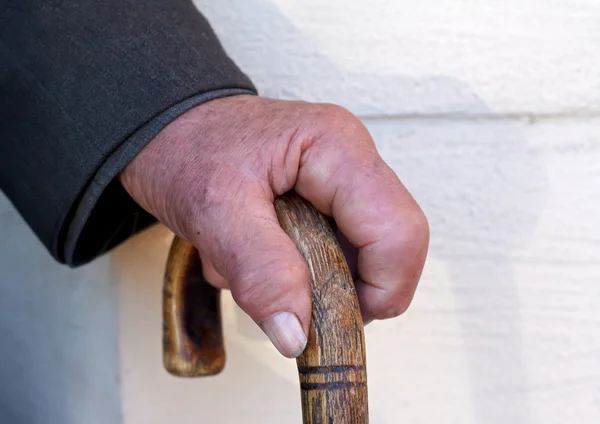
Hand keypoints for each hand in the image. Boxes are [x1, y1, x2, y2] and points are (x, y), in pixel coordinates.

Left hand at [119, 95, 428, 357]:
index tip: (332, 321)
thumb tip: (297, 335)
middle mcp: (351, 161)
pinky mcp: (326, 199)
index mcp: (337, 149)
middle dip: (339, 287)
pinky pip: (334, 253)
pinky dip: (295, 270)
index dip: (381, 289)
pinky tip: (255, 253)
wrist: (166, 130)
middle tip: (285, 295)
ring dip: (308, 280)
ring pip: (360, 257)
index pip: (399, 232)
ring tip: (252, 262)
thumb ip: (259, 272)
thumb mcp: (213, 210)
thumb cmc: (185, 149)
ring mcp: (341, 180)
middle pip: (389, 247)